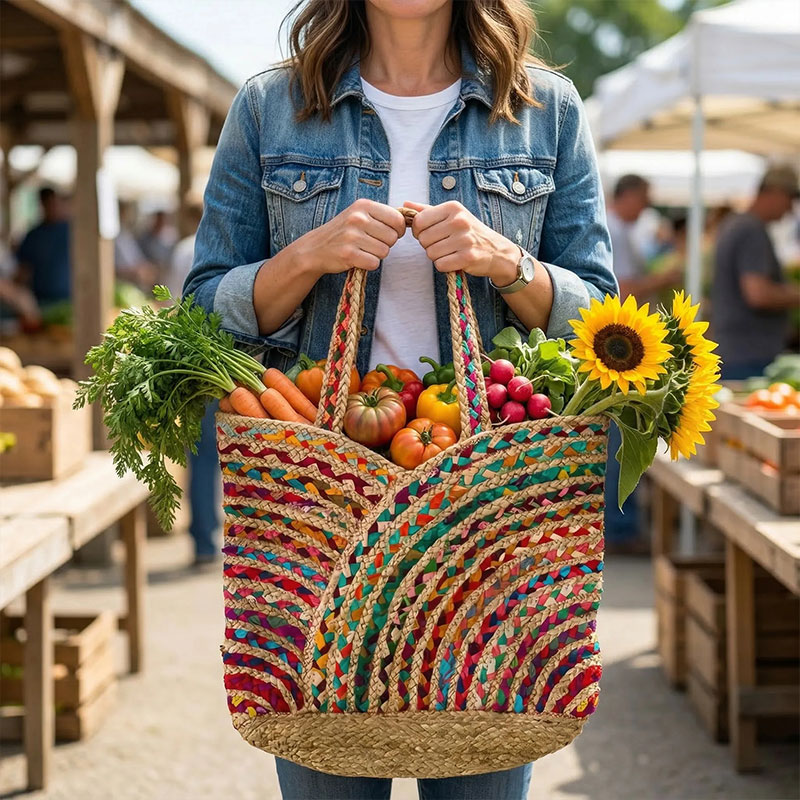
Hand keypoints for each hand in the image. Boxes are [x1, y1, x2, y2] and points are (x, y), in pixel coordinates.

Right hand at [292, 198, 405, 275]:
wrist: (315, 248)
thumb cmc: (344, 232)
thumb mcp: (360, 215)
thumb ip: (383, 215)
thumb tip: (413, 219)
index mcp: (364, 205)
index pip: (398, 219)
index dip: (398, 230)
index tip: (388, 234)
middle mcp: (358, 218)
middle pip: (393, 237)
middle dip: (386, 244)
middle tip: (370, 243)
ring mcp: (352, 236)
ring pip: (385, 251)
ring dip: (377, 255)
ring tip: (363, 250)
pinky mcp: (348, 254)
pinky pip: (374, 263)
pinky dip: (368, 264)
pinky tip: (358, 258)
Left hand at [404, 200, 519, 284]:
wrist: (496, 251)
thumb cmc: (469, 232)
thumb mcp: (452, 216)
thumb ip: (427, 210)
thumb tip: (405, 204)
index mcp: (453, 208)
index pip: (419, 221)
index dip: (419, 231)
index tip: (429, 233)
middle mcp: (459, 221)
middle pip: (423, 239)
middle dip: (429, 245)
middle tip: (444, 244)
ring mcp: (464, 239)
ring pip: (430, 253)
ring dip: (437, 256)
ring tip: (450, 252)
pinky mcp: (467, 257)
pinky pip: (440, 264)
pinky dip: (444, 266)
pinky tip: (455, 260)